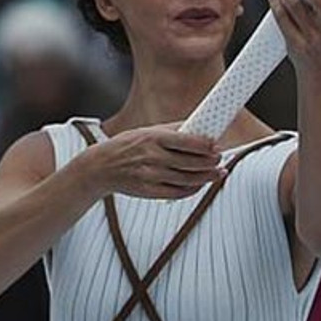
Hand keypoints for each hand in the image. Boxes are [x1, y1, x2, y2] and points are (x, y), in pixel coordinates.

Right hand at [81, 124, 223, 199]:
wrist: (100, 167)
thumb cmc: (128, 146)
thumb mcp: (147, 131)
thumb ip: (174, 130)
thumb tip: (201, 127)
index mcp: (153, 138)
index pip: (187, 141)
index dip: (206, 145)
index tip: (217, 146)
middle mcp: (152, 157)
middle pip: (191, 162)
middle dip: (211, 162)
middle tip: (221, 159)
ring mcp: (150, 176)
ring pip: (187, 179)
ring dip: (207, 177)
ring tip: (219, 172)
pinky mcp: (148, 191)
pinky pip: (177, 193)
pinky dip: (193, 189)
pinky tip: (201, 184)